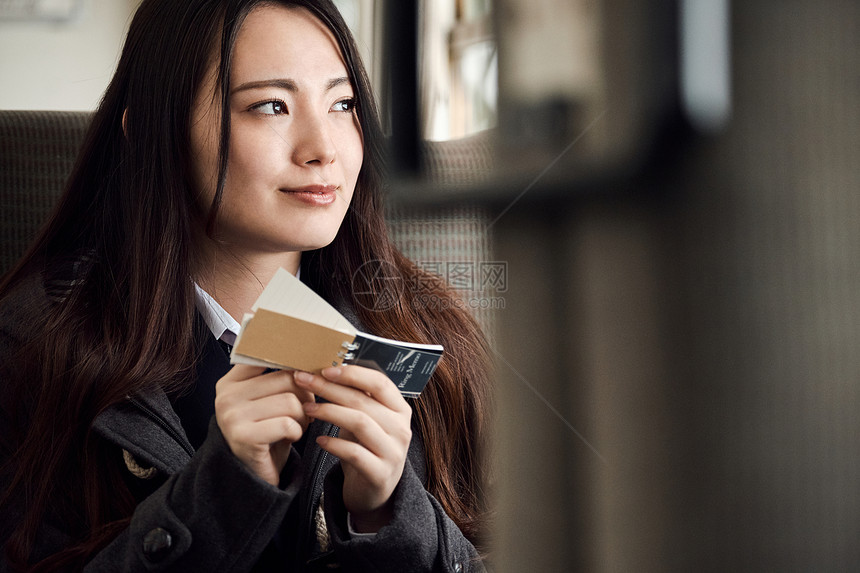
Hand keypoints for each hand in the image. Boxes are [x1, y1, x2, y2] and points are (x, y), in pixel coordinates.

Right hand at [215, 365, 313, 485]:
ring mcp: (232, 416)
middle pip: (286, 378)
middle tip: (304, 410)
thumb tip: (309, 357)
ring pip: (290, 401)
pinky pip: (287, 424)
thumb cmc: (266, 433)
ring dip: (302, 416)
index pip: (268, 356)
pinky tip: (289, 438)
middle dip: (305, 396)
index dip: (294, 364)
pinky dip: (296, 432)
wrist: (253, 475)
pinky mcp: (243, 436)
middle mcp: (226, 396)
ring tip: (296, 425)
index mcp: (231, 382)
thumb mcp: (268, 401)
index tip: (306, 373)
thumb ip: (278, 378)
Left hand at [295, 365, 412, 531]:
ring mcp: (393, 452)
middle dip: (330, 388)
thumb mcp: (366, 419)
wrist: (375, 492)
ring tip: (307, 408)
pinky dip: (334, 444)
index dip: (352, 373)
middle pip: (364, 400)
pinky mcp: (380, 473)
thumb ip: (356, 397)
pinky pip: (354, 453)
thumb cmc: (366, 447)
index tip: (325, 368)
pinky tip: (319, 440)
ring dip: (329, 411)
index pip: (380, 382)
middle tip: (304, 380)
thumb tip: (326, 368)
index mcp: (400, 409)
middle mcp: (401, 428)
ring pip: (359, 422)